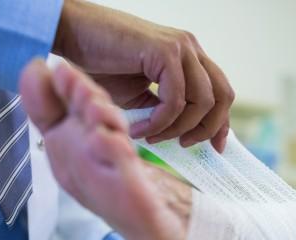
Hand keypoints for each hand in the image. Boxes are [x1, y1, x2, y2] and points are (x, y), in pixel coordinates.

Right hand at [53, 0, 233, 151]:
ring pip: (202, 102)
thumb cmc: (102, 65)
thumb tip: (185, 136)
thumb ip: (167, 111)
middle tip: (182, 145)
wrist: (73, 36)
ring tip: (151, 136)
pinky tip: (141, 127)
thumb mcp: (142, 97)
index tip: (216, 147)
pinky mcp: (165, 52)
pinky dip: (160, 121)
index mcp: (189, 58)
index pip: (220, 92)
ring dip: (177, 128)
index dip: (222, 122)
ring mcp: (181, 48)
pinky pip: (176, 100)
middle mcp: (191, 49)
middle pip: (222, 96)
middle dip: (207, 128)